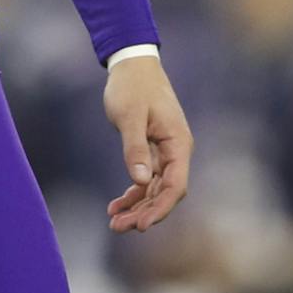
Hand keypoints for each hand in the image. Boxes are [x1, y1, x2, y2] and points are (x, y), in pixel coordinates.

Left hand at [104, 55, 192, 233]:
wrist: (132, 65)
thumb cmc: (132, 87)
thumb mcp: (129, 115)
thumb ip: (135, 147)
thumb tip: (140, 181)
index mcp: (178, 144)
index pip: (175, 185)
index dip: (161, 208)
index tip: (142, 225)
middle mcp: (176, 152)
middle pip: (165, 192)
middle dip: (145, 213)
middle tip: (119, 228)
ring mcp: (166, 152)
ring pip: (155, 189)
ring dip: (137, 207)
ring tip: (115, 223)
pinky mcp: (153, 150)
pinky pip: (147, 179)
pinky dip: (134, 193)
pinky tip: (117, 206)